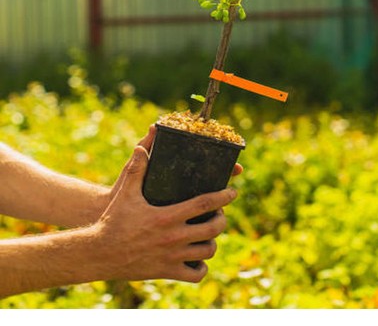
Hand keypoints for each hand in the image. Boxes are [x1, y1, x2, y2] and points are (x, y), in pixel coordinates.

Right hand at [92, 132, 237, 282]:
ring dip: (212, 241)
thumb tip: (141, 147)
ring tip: (209, 233)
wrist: (99, 253)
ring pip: (207, 252)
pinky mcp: (167, 272)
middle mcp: (173, 237)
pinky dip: (201, 267)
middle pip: (212, 228)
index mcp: (166, 216)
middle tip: (220, 213)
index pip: (204, 203)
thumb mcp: (125, 193)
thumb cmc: (114, 220)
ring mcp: (172, 257)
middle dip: (222, 219)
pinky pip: (195, 275)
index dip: (222, 196)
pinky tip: (197, 258)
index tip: (233, 191)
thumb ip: (136, 170)